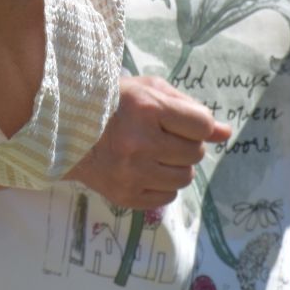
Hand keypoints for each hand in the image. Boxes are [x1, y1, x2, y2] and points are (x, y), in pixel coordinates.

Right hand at [68, 75, 231, 211]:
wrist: (65, 129)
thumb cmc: (113, 103)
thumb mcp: (149, 91)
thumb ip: (189, 108)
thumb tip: (225, 133)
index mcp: (147, 109)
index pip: (201, 125)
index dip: (199, 125)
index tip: (184, 122)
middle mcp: (140, 143)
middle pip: (194, 153)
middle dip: (185, 144)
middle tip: (163, 136)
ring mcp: (131, 173)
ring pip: (184, 178)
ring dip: (176, 166)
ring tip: (155, 153)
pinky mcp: (125, 195)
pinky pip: (167, 197)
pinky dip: (162, 184)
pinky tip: (145, 169)